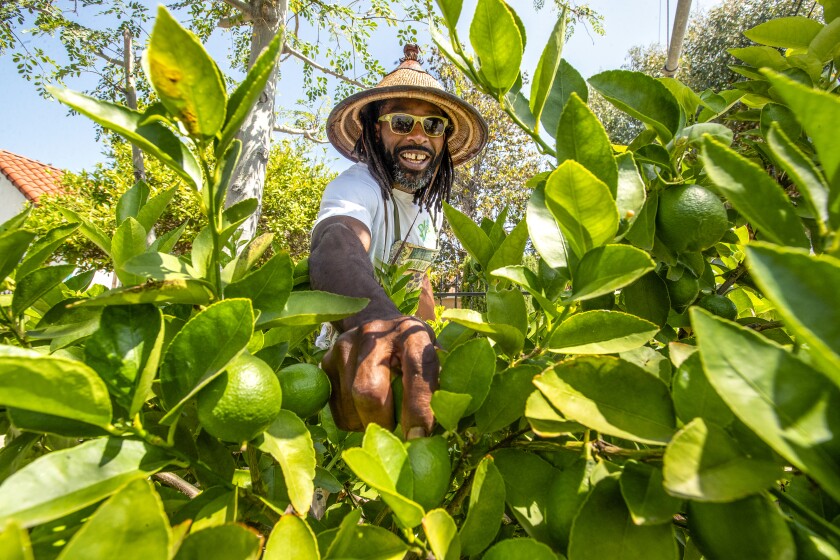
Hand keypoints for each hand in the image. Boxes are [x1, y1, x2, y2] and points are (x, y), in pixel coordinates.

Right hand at [322, 316, 438, 438]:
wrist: (373, 319)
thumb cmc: (411, 347)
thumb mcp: (432, 353)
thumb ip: (439, 382)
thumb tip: (444, 423)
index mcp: (410, 332)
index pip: (416, 370)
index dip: (418, 407)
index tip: (419, 436)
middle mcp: (374, 335)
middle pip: (370, 391)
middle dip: (384, 423)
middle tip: (397, 436)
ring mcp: (345, 346)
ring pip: (351, 404)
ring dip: (369, 424)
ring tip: (384, 419)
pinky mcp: (326, 361)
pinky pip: (337, 410)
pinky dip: (354, 421)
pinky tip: (365, 411)